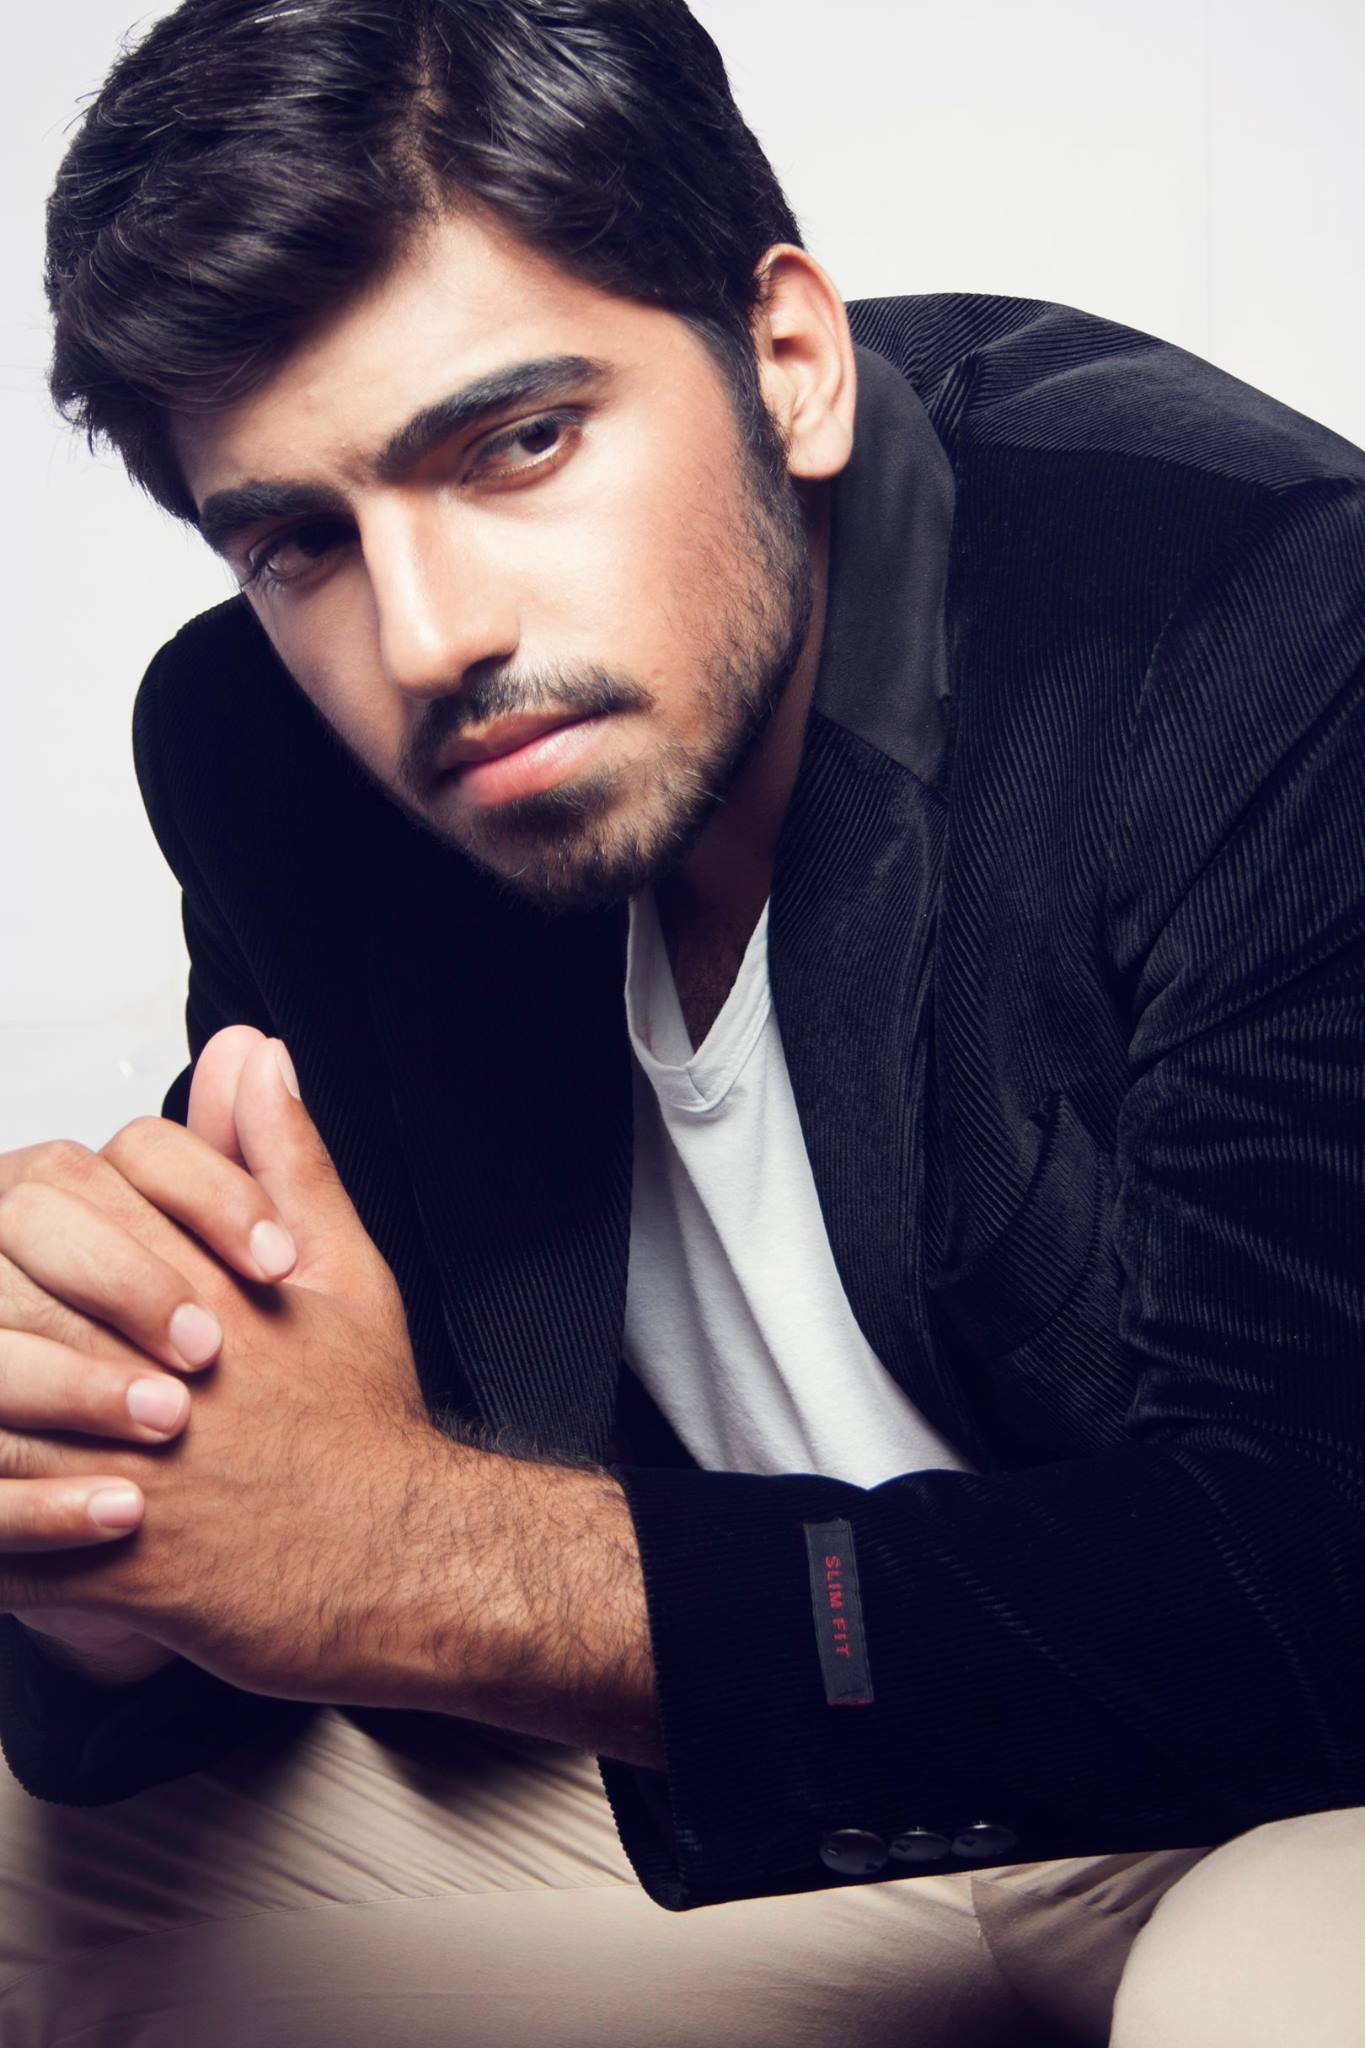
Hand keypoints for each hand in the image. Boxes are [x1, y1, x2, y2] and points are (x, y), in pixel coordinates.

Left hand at [0, 1029, 449, 1706]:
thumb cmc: (367, 1424)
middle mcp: (157, 1374)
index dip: (51, 1211)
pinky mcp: (119, 1573)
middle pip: (8, 1298)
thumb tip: (254, 1058)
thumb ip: (286, 1162)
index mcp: (202, 1292)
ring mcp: (135, 1474)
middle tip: (2, 1309)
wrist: (409, 1563)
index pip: (77, 1198)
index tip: (48, 1235)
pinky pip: (14, 1545)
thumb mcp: (345, 1271)